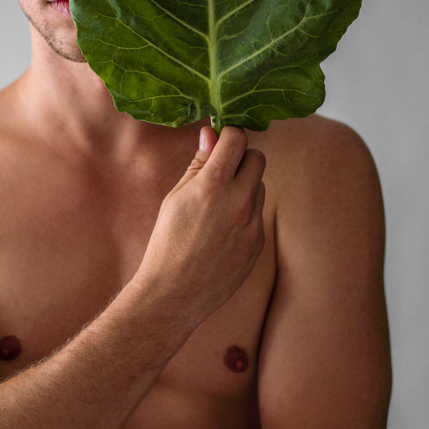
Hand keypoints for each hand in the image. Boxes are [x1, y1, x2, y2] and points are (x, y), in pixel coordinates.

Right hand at [134, 126, 265, 323]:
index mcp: (214, 184)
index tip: (221, 141)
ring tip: (218, 206)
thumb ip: (198, 164)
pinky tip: (223, 229)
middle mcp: (239, 200)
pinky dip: (246, 213)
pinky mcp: (259, 242)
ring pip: (260, 186)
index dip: (229, 135)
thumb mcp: (175, 197)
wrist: (175, 293)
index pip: (238, 138)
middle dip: (241, 158)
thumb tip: (211, 134)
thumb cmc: (168, 242)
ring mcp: (253, 223)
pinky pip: (258, 214)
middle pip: (257, 158)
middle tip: (221, 171)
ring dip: (245, 186)